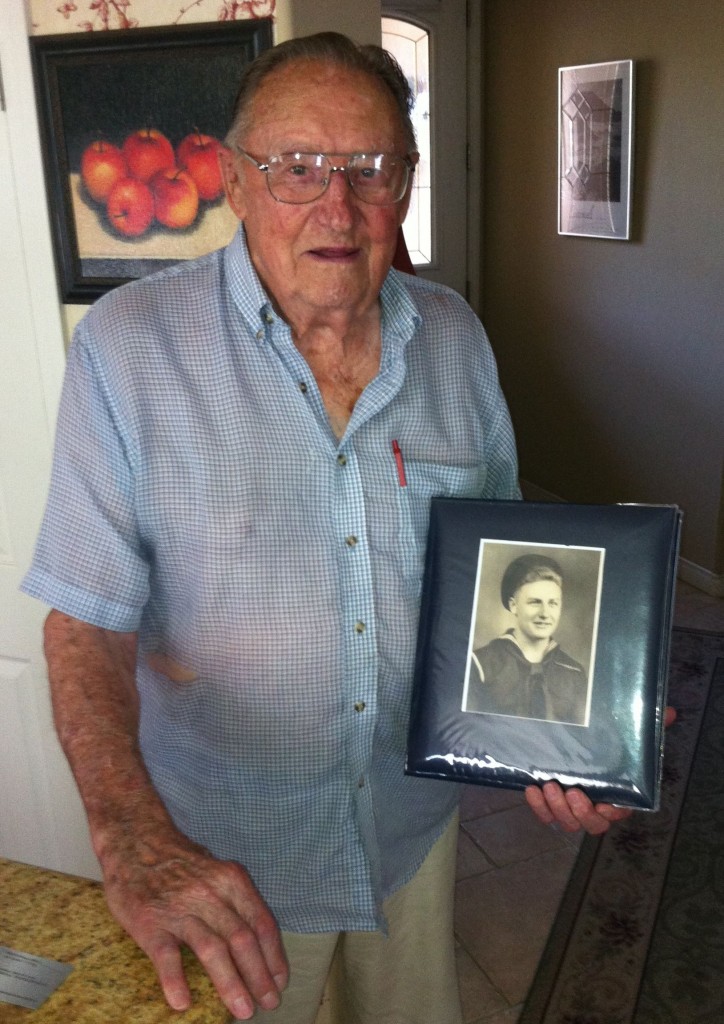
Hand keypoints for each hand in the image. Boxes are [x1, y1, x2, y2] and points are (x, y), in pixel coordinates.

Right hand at [101, 825, 287, 1018]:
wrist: (135, 841)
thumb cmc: (180, 862)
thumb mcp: (216, 869)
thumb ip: (235, 899)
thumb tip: (256, 939)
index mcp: (231, 880)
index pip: (261, 923)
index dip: (274, 956)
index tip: (280, 981)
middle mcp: (210, 893)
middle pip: (242, 940)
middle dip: (259, 976)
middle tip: (268, 1003)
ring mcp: (180, 909)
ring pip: (212, 949)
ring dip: (230, 983)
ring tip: (242, 1010)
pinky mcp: (150, 922)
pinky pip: (166, 956)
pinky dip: (175, 980)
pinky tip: (183, 1003)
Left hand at [525, 704, 676, 834]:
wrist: (573, 740)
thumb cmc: (608, 743)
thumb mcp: (628, 733)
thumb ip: (649, 726)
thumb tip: (671, 712)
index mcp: (618, 796)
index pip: (618, 813)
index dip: (612, 813)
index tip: (605, 804)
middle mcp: (595, 806)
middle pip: (591, 825)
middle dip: (580, 813)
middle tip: (571, 792)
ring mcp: (571, 807)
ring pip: (566, 823)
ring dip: (556, 809)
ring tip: (549, 786)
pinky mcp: (550, 803)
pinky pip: (545, 814)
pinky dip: (538, 806)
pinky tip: (532, 788)